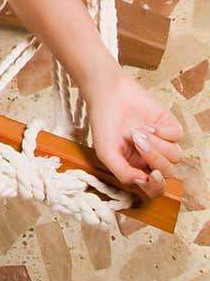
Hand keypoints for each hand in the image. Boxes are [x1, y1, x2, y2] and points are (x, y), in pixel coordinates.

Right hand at [86, 69, 183, 199]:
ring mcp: (161, 141)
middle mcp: (151, 157)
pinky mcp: (168, 125)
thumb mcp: (105, 152)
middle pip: (166, 171)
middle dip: (153, 157)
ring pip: (175, 156)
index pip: (154, 188)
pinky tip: (149, 125)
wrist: (107, 93)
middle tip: (136, 141)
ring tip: (139, 131)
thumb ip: (122, 172)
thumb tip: (142, 182)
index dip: (156, 186)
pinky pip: (177, 136)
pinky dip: (164, 132)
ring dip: (157, 144)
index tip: (151, 175)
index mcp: (136, 168)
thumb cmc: (103, 122)